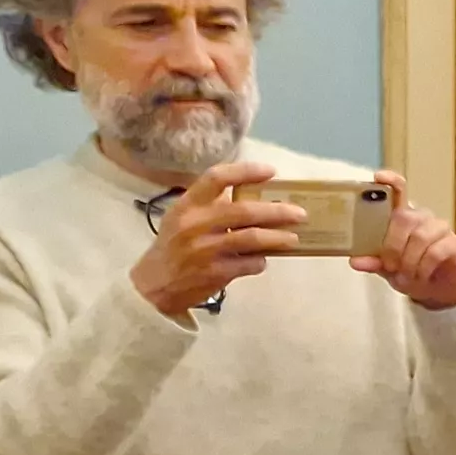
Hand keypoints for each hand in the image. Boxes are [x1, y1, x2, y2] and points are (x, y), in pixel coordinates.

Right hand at [127, 160, 300, 320]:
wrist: (155, 283)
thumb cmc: (175, 244)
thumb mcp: (182, 216)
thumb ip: (209, 202)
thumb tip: (249, 187)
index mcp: (188, 204)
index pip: (216, 178)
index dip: (245, 171)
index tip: (270, 171)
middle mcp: (195, 223)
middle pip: (244, 210)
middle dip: (277, 211)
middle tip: (299, 214)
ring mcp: (205, 249)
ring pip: (252, 238)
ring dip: (278, 238)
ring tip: (294, 238)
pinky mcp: (215, 272)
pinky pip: (250, 263)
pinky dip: (261, 261)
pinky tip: (263, 260)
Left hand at [349, 173, 455, 309]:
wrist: (440, 293)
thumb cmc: (412, 273)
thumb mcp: (387, 270)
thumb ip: (374, 262)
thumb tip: (355, 261)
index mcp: (403, 218)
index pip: (399, 191)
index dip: (390, 182)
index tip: (378, 176)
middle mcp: (422, 218)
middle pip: (405, 218)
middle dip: (393, 245)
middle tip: (390, 266)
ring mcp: (440, 229)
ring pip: (420, 236)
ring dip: (409, 261)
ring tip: (406, 277)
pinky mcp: (455, 244)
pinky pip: (436, 252)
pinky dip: (423, 268)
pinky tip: (421, 276)